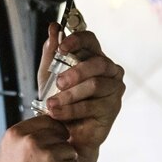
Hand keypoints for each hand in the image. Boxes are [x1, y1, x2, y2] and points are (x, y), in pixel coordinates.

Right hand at [0, 116, 78, 161]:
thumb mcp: (9, 154)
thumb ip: (26, 138)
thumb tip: (49, 125)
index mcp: (15, 134)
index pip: (45, 119)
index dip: (53, 130)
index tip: (52, 140)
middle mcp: (29, 141)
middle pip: (59, 132)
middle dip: (59, 145)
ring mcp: (46, 154)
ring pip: (69, 148)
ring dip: (65, 161)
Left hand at [38, 23, 124, 154]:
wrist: (63, 132)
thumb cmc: (59, 101)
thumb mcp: (48, 76)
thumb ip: (50, 53)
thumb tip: (53, 28)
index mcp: (93, 57)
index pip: (90, 40)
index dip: (77, 40)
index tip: (61, 48)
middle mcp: (109, 70)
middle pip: (97, 62)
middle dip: (75, 72)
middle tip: (58, 82)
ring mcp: (114, 89)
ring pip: (94, 85)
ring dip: (69, 95)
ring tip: (51, 104)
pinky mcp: (113, 108)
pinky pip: (92, 105)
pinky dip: (71, 109)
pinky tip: (57, 113)